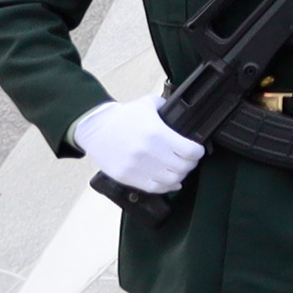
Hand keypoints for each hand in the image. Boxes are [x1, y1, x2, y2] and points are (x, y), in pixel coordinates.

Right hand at [74, 93, 203, 193]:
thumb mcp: (148, 104)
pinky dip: (167, 186)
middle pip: (184, 167)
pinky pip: (154, 188)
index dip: (198, 151)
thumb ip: (168, 107)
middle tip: (188, 160)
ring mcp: (137, 167)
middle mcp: (148, 152)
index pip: (191, 151)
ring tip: (178, 169)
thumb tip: (185, 113)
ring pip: (172, 180)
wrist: (94, 127)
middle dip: (190, 163)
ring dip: (180, 175)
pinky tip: (170, 181)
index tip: (197, 150)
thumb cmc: (122, 116)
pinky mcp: (127, 177)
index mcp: (157, 134)